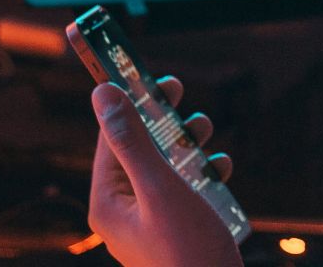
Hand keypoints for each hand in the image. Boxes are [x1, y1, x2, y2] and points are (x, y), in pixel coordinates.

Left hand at [89, 76, 242, 266]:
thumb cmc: (187, 252)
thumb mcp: (160, 189)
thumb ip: (133, 140)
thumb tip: (102, 94)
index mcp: (108, 202)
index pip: (111, 138)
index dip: (129, 101)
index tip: (149, 74)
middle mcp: (123, 212)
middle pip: (137, 149)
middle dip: (159, 119)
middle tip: (177, 90)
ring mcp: (150, 223)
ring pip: (162, 166)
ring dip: (183, 142)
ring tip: (204, 128)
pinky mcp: (175, 231)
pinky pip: (183, 190)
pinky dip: (200, 173)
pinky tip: (219, 167)